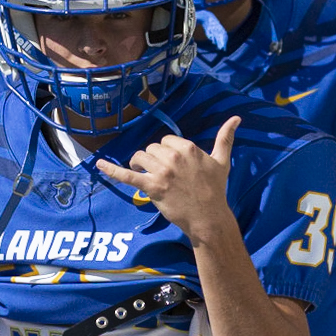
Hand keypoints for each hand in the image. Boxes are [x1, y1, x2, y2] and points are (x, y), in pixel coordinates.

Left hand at [96, 117, 238, 239]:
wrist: (209, 218)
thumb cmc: (215, 190)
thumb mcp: (222, 161)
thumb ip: (226, 138)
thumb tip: (237, 118)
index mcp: (188, 148)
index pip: (166, 140)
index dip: (166, 152)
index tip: (171, 165)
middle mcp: (174, 157)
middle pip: (151, 148)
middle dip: (153, 159)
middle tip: (160, 173)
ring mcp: (162, 172)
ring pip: (140, 157)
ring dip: (139, 165)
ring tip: (145, 174)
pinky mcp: (152, 187)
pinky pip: (127, 175)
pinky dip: (112, 170)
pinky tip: (99, 165)